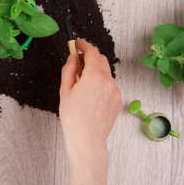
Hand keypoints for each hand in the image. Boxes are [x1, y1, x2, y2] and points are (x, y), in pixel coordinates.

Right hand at [59, 40, 121, 184]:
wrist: (88, 140)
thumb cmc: (74, 118)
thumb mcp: (65, 91)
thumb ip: (69, 69)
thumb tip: (72, 57)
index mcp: (94, 76)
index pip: (92, 52)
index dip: (84, 45)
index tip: (77, 44)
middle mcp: (108, 80)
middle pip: (101, 60)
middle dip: (90, 57)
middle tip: (77, 63)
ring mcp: (115, 90)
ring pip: (105, 73)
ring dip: (95, 72)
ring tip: (82, 85)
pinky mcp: (118, 100)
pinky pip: (109, 85)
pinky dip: (101, 84)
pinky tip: (91, 96)